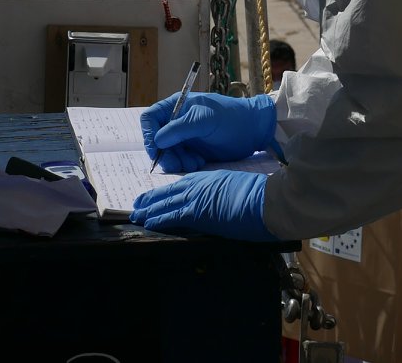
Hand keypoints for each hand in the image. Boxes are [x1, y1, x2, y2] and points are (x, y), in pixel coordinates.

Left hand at [129, 169, 272, 240]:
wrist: (266, 199)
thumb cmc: (259, 193)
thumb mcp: (236, 186)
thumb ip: (221, 193)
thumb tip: (217, 203)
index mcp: (208, 178)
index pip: (180, 185)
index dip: (166, 192)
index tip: (155, 196)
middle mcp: (198, 185)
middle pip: (169, 193)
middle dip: (151, 200)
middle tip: (136, 205)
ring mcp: (196, 198)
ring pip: (166, 203)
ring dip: (149, 209)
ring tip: (135, 214)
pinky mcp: (197, 213)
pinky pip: (172, 216)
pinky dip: (159, 218)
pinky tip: (148, 222)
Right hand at [141, 92, 275, 172]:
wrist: (253, 131)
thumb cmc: (231, 118)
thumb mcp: (205, 120)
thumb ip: (180, 128)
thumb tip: (157, 140)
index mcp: (177, 106)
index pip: (150, 119)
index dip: (149, 135)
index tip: (156, 150)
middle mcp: (178, 121)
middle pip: (157, 140)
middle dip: (166, 154)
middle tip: (178, 164)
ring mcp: (185, 137)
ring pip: (168, 153)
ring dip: (177, 161)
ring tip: (194, 163)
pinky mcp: (194, 150)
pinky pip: (180, 160)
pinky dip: (186, 165)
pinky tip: (200, 163)